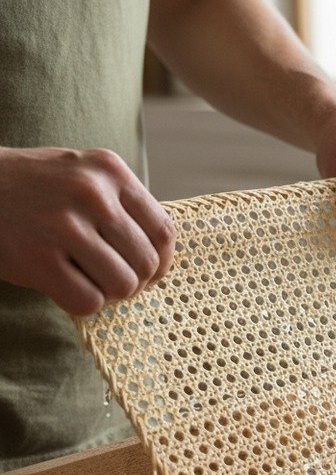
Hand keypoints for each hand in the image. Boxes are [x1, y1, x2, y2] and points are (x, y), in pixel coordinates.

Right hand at [0, 147, 175, 316]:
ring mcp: (63, 225)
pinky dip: (82, 304)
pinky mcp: (37, 257)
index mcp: (109, 170)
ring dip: (109, 294)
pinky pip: (88, 301)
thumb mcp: (81, 174)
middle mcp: (91, 193)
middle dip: (135, 282)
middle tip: (111, 280)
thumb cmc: (32, 189)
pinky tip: (64, 287)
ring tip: (87, 281)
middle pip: (147, 263)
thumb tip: (163, 254)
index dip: (162, 262)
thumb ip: (122, 203)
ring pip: (123, 285)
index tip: (148, 273)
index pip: (164, 231)